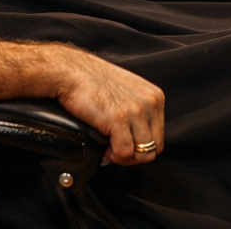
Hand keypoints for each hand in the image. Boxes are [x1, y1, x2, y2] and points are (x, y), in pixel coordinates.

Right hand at [53, 48, 165, 165]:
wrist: (71, 72)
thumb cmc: (93, 80)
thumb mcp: (128, 91)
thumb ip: (138, 110)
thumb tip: (137, 137)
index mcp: (154, 96)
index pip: (159, 135)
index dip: (141, 145)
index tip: (126, 143)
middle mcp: (149, 103)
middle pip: (154, 147)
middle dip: (135, 155)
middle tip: (118, 150)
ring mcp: (135, 111)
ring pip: (143, 154)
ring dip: (126, 157)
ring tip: (111, 150)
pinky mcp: (119, 120)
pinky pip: (125, 153)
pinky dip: (115, 157)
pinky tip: (105, 150)